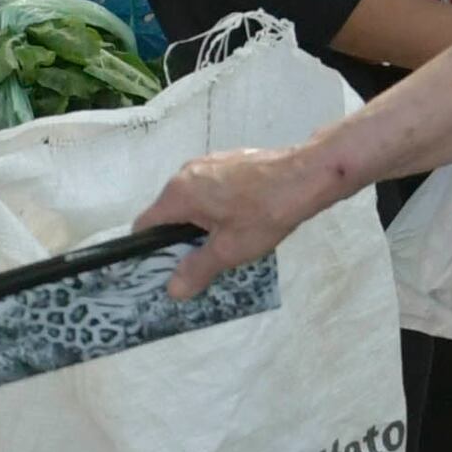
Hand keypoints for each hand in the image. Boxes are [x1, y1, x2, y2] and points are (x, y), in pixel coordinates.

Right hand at [142, 141, 355, 296]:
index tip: (163, 270)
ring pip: (191, 201)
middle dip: (178, 240)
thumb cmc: (264, 212)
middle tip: (198, 265)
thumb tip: (172, 289)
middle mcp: (186, 172)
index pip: (144, 225)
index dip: (148, 251)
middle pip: (168, 213)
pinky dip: (215, 208)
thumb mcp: (229, 250)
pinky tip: (239, 221)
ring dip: (199, 225)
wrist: (307, 174)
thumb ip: (197, 269)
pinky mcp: (228, 161)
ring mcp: (208, 163)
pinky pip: (210, 189)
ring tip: (222, 245)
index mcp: (178, 193)